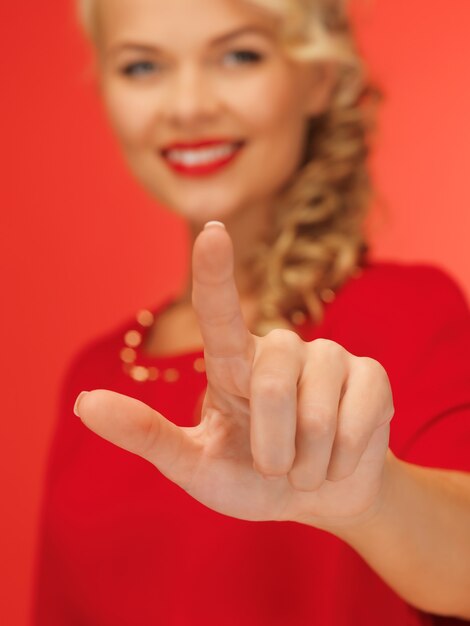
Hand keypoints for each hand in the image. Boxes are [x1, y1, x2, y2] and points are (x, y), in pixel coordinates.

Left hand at [75, 222, 393, 531]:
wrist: (320, 499)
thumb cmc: (252, 478)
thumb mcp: (194, 466)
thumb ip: (146, 435)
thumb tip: (83, 403)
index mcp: (233, 365)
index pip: (220, 314)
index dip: (215, 273)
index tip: (212, 231)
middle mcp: (280, 350)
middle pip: (271, 383)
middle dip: (273, 445)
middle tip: (277, 469)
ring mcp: (330, 357)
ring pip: (317, 403)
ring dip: (309, 457)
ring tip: (307, 467)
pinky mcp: (370, 374)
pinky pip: (361, 411)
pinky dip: (344, 454)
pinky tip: (340, 457)